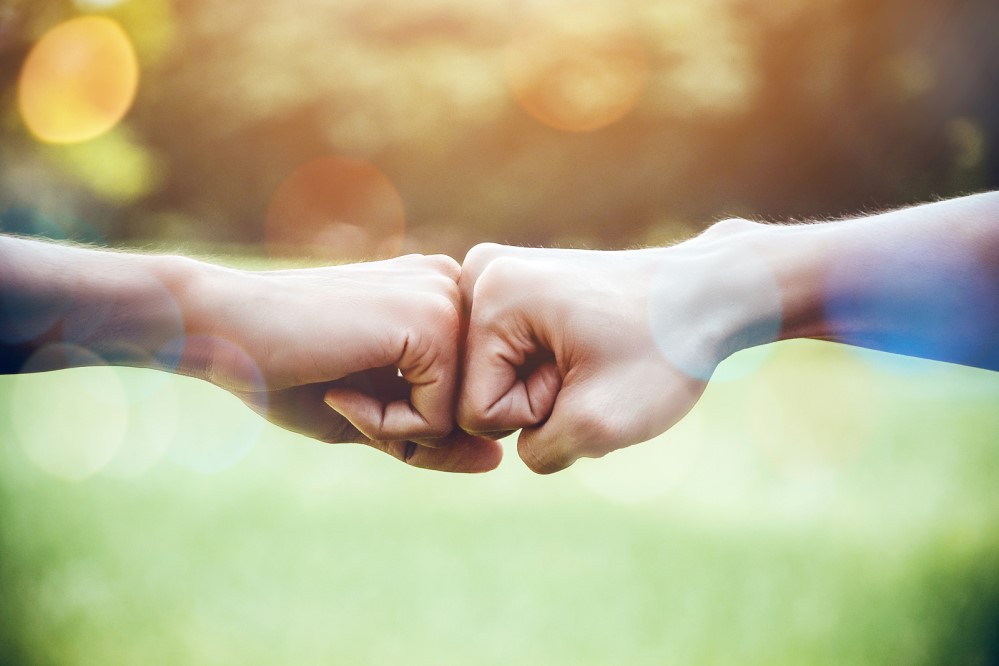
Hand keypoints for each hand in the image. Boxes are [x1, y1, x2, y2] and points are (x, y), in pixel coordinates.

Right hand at [191, 254, 501, 472]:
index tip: (352, 393)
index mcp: (443, 298)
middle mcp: (454, 289)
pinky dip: (389, 425)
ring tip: (342, 391)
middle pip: (474, 408)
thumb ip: (434, 438)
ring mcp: (447, 301)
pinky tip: (341, 391)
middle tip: (344, 396)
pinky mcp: (433, 322)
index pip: (468, 397)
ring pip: (465, 417)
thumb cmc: (288, 370)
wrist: (223, 328)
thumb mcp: (372, 416)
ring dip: (397, 428)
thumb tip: (498, 461)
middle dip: (410, 428)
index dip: (410, 423)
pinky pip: (444, 416)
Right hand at [458, 224, 772, 472]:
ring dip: (545, 387)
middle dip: (538, 399)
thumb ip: (536, 452)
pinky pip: (508, 358)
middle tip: (593, 366)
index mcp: (489, 293)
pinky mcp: (514, 285)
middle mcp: (479, 273)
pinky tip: (587, 347)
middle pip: (479, 391)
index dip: (538, 414)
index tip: (587, 373)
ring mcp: (495, 275)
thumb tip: (514, 443)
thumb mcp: (599, 425)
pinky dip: (548, 368)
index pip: (477, 410)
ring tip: (593, 356)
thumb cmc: (662, 351)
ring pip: (495, 378)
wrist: (710, 295)